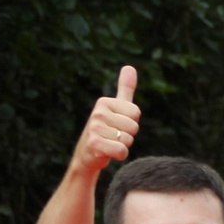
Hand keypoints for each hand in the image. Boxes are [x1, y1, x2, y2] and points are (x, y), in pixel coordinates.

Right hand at [69, 65, 140, 179]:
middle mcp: (97, 112)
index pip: (136, 113)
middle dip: (127, 135)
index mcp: (104, 102)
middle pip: (134, 127)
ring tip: (109, 143)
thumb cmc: (106, 130)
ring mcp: (95, 128)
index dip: (130, 122)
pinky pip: (122, 150)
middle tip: (113, 136)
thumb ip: (125, 89)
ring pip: (128, 140)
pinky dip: (119, 155)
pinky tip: (108, 153)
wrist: (87, 155)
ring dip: (122, 145)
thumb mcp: (116, 108)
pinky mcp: (95, 144)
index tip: (117, 125)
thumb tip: (130, 67)